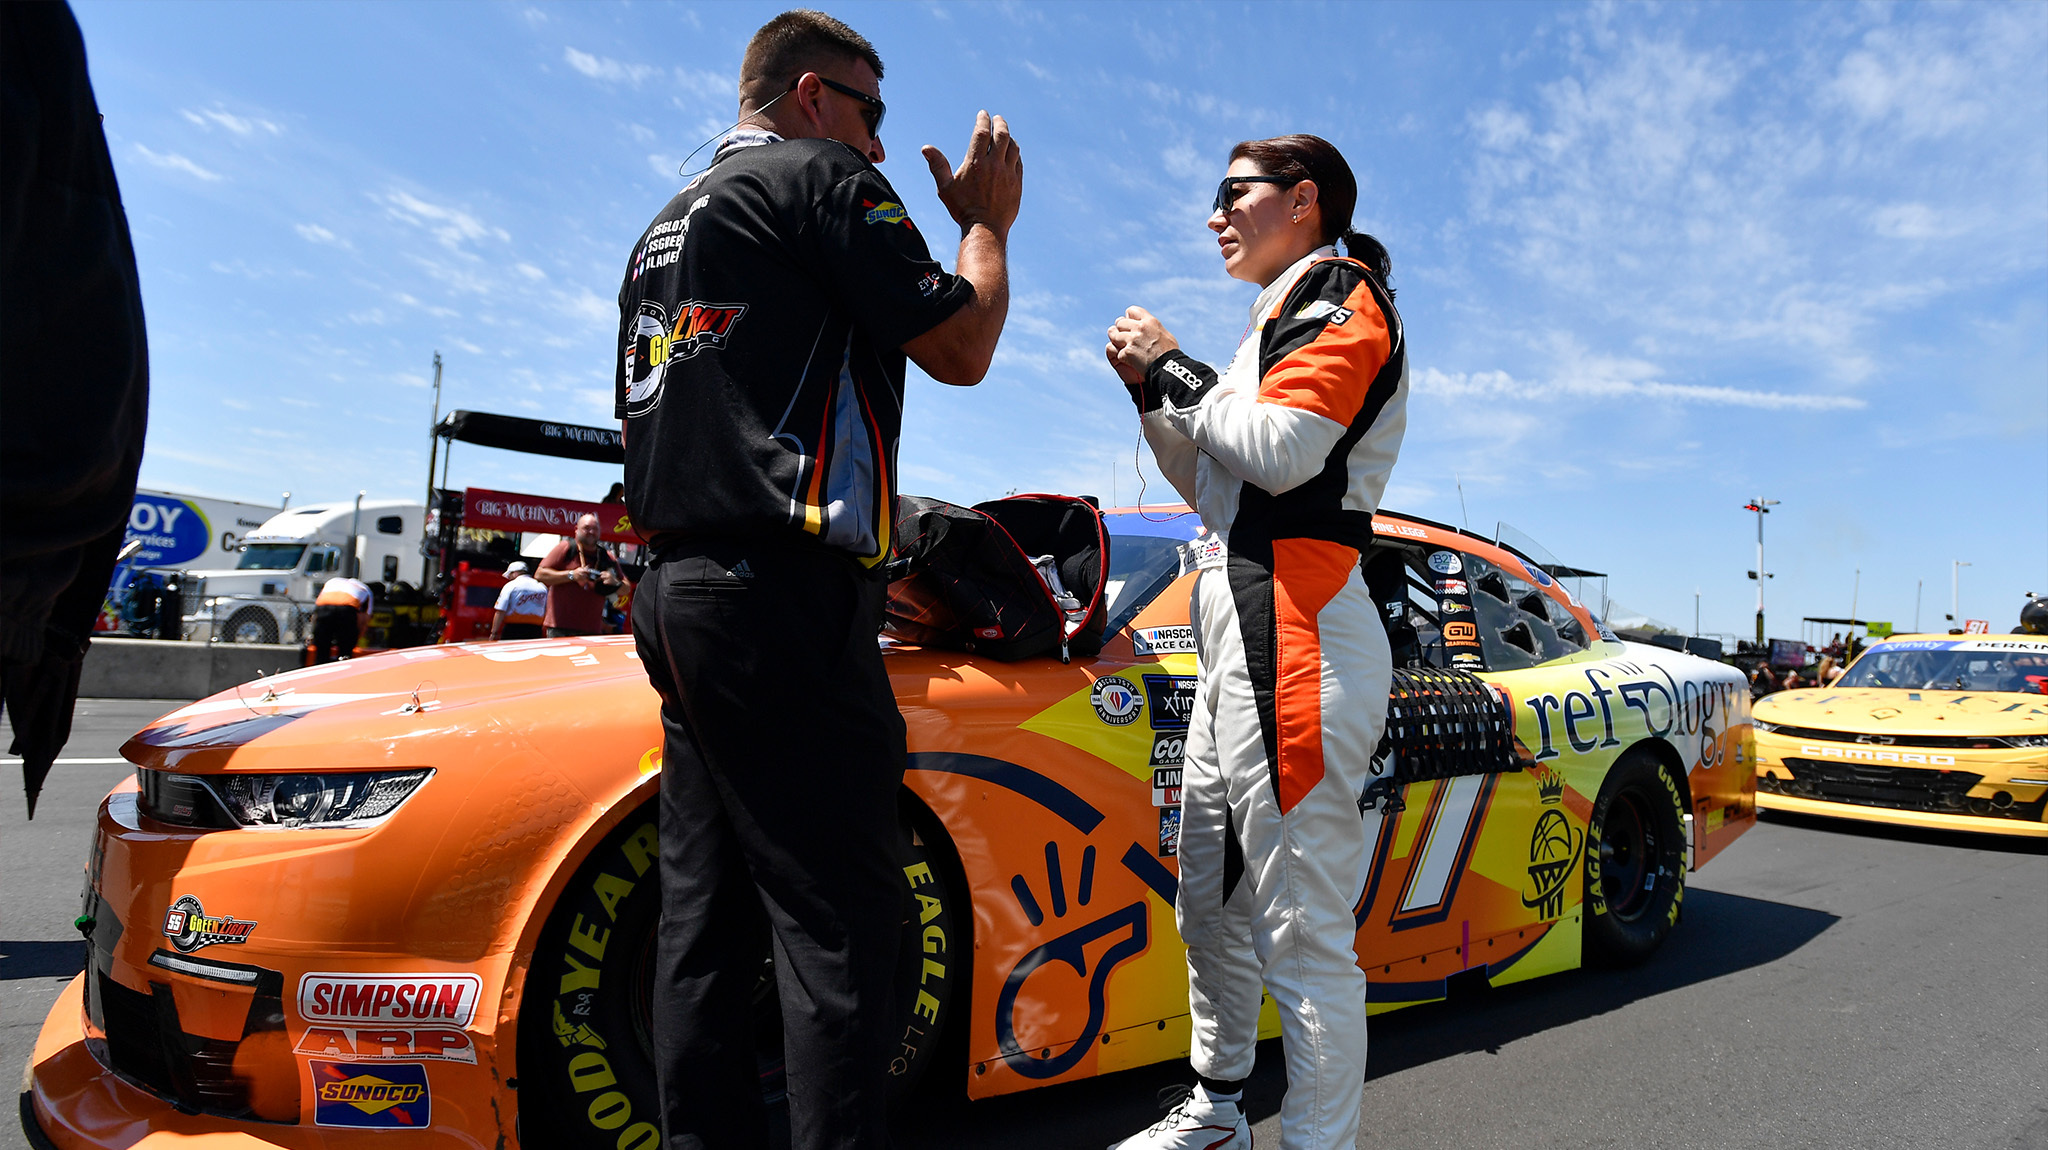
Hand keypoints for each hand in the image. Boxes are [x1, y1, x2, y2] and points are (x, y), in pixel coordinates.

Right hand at [923, 110, 1021, 237]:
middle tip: (997, 118)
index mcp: (976, 162)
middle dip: (1000, 123)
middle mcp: (994, 165)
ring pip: (1013, 147)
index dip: (983, 120)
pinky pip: (1018, 162)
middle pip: (1002, 135)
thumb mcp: (945, 188)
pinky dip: (1015, 153)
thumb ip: (937, 165)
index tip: (983, 114)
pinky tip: (1011, 152)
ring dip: (1009, 137)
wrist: (984, 228)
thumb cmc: (962, 208)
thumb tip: (926, 148)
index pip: (982, 132)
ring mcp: (1008, 174)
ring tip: (1004, 134)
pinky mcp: (1017, 183)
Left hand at [1106, 307, 1177, 382]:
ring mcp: (1132, 339)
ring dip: (1117, 343)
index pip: (1131, 311)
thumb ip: (1153, 328)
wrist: (1168, 368)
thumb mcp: (1165, 334)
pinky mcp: (1127, 352)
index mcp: (1150, 321)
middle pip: (1120, 323)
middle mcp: (1140, 327)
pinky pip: (1118, 352)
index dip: (1128, 318)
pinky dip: (1123, 358)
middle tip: (1124, 338)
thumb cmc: (1169, 354)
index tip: (1130, 324)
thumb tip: (1148, 326)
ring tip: (1123, 349)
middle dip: (1120, 330)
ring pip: (1114, 336)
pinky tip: (1130, 361)